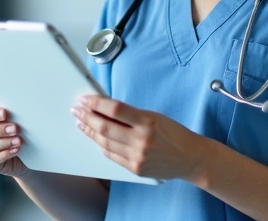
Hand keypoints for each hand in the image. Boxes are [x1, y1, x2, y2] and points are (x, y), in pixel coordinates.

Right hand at [0, 105, 29, 177]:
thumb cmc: (12, 125)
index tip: (4, 113)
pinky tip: (15, 149)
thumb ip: (5, 110)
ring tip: (18, 140)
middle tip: (14, 128)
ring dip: (3, 143)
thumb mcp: (9, 115)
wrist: (22, 149)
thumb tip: (12, 106)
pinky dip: (4, 154)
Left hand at [72, 96, 209, 181]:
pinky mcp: (135, 168)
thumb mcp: (154, 116)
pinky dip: (102, 145)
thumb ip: (130, 114)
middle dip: (87, 116)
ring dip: (90, 131)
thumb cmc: (174, 133)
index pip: (115, 109)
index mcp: (147, 122)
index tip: (85, 99)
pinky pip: (112, 155)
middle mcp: (141, 140)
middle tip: (77, 109)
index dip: (96, 103)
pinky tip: (96, 138)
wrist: (190, 158)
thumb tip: (105, 107)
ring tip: (82, 122)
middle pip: (105, 127)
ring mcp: (137, 156)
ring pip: (105, 142)